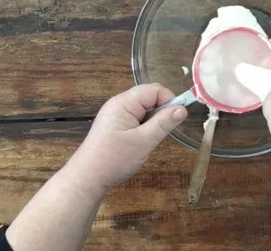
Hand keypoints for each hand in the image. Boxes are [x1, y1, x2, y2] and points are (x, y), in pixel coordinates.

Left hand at [63, 84, 187, 194]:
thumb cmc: (114, 159)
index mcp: (123, 103)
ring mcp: (117, 115)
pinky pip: (138, 118)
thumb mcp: (144, 141)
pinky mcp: (116, 125)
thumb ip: (164, 123)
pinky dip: (146, 127)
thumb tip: (183, 109)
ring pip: (145, 109)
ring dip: (154, 121)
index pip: (154, 90)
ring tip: (151, 139)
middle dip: (162, 111)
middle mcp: (119, 104)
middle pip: (149, 97)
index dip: (169, 101)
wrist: (87, 179)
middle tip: (163, 132)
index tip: (176, 120)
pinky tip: (143, 141)